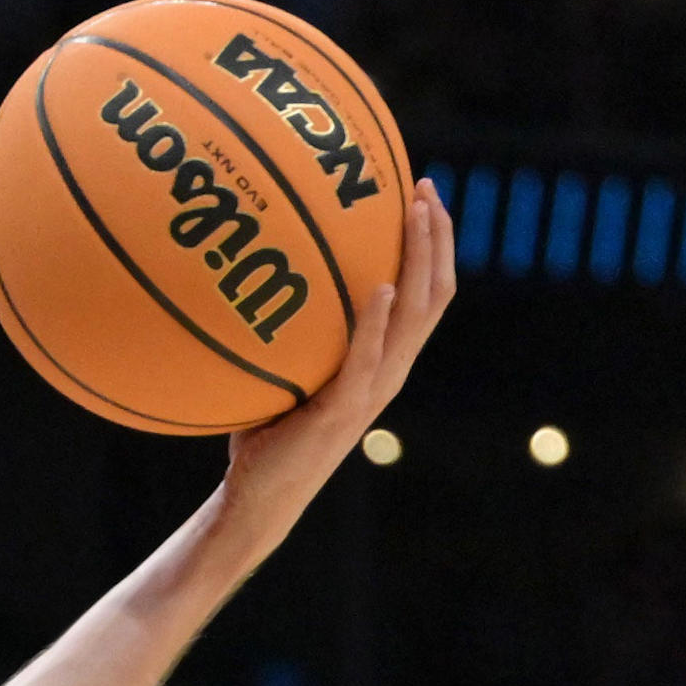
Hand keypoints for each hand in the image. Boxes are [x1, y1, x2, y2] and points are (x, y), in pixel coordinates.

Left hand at [217, 177, 459, 521]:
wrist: (258, 500)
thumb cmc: (266, 436)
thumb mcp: (285, 371)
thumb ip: (289, 329)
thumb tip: (250, 269)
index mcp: (384, 363)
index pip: (426, 295)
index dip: (434, 246)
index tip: (421, 194)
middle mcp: (390, 373)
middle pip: (434, 294)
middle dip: (435, 236)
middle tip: (425, 186)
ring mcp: (371, 392)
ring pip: (414, 317)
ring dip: (418, 261)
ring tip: (414, 214)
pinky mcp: (342, 410)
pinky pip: (367, 358)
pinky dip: (376, 322)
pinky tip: (378, 287)